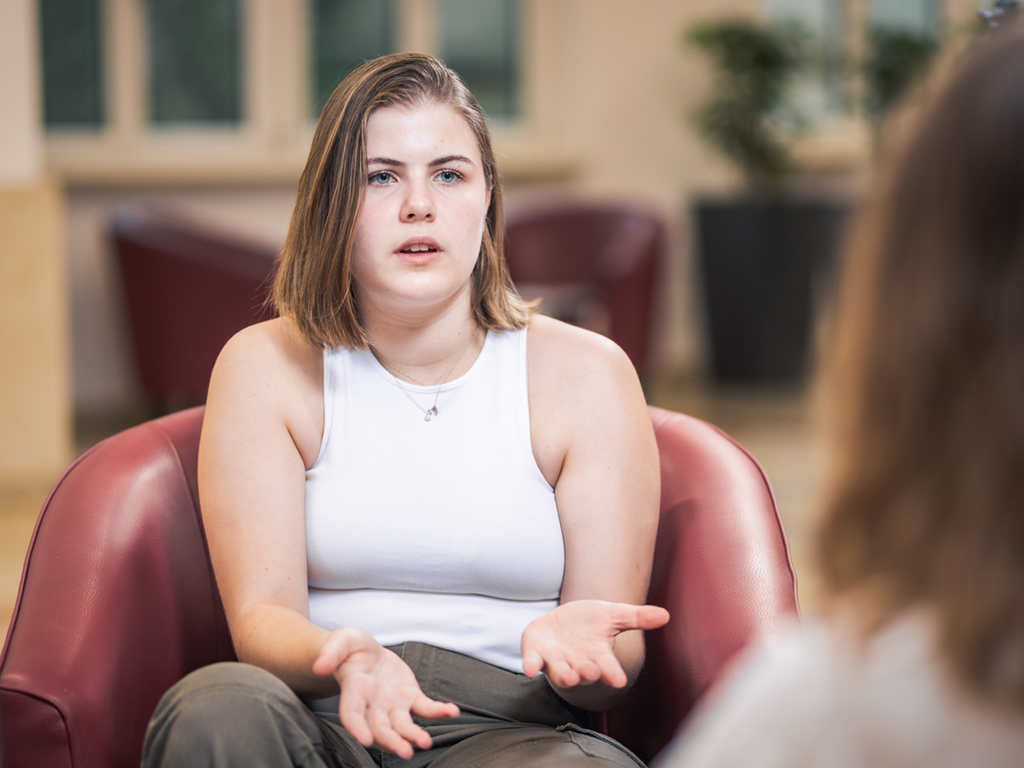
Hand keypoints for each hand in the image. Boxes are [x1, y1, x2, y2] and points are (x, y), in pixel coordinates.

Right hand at [313, 628, 459, 757]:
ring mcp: (392, 704)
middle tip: (404, 751)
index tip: (364, 740)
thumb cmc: (348, 648)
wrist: (363, 652)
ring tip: (425, 742)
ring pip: (402, 725)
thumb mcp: (340, 641)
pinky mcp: (409, 698)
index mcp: (354, 691)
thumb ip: (331, 653)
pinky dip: (438, 711)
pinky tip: (451, 711)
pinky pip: (425, 708)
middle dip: (392, 741)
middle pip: (380, 728)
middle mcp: (372, 705)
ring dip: (413, 735)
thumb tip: (320, 665)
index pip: (352, 714)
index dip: (357, 728)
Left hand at [521, 600, 669, 688]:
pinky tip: (530, 669)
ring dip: (563, 675)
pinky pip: (533, 662)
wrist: (560, 622)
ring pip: (560, 672)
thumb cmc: (589, 623)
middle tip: (591, 673)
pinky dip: (531, 666)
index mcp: (598, 656)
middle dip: (587, 673)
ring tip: (569, 676)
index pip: (608, 667)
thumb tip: (666, 615)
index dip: (613, 673)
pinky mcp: (536, 653)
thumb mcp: (612, 615)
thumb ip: (636, 617)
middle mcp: (578, 662)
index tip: (620, 681)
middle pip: (584, 671)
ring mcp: (556, 660)